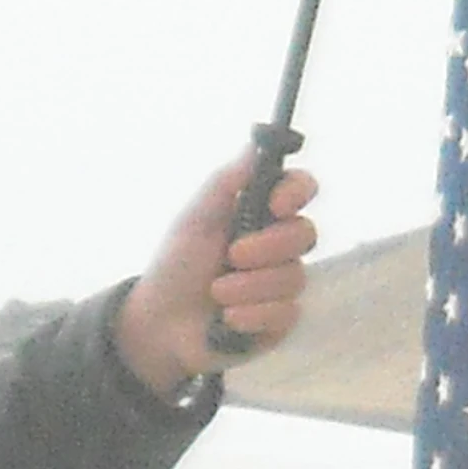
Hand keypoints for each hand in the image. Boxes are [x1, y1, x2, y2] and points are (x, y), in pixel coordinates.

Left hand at [113, 151, 319, 398]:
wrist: (162, 324)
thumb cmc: (176, 266)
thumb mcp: (194, 218)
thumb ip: (226, 183)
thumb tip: (257, 144)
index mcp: (260, 213)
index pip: (301, 188)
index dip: (297, 192)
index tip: (275, 205)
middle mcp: (279, 245)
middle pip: (305, 233)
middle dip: (267, 247)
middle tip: (232, 256)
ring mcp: (283, 283)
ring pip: (293, 277)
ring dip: (250, 287)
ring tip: (217, 294)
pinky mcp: (282, 319)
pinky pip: (286, 313)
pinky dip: (253, 315)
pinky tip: (228, 319)